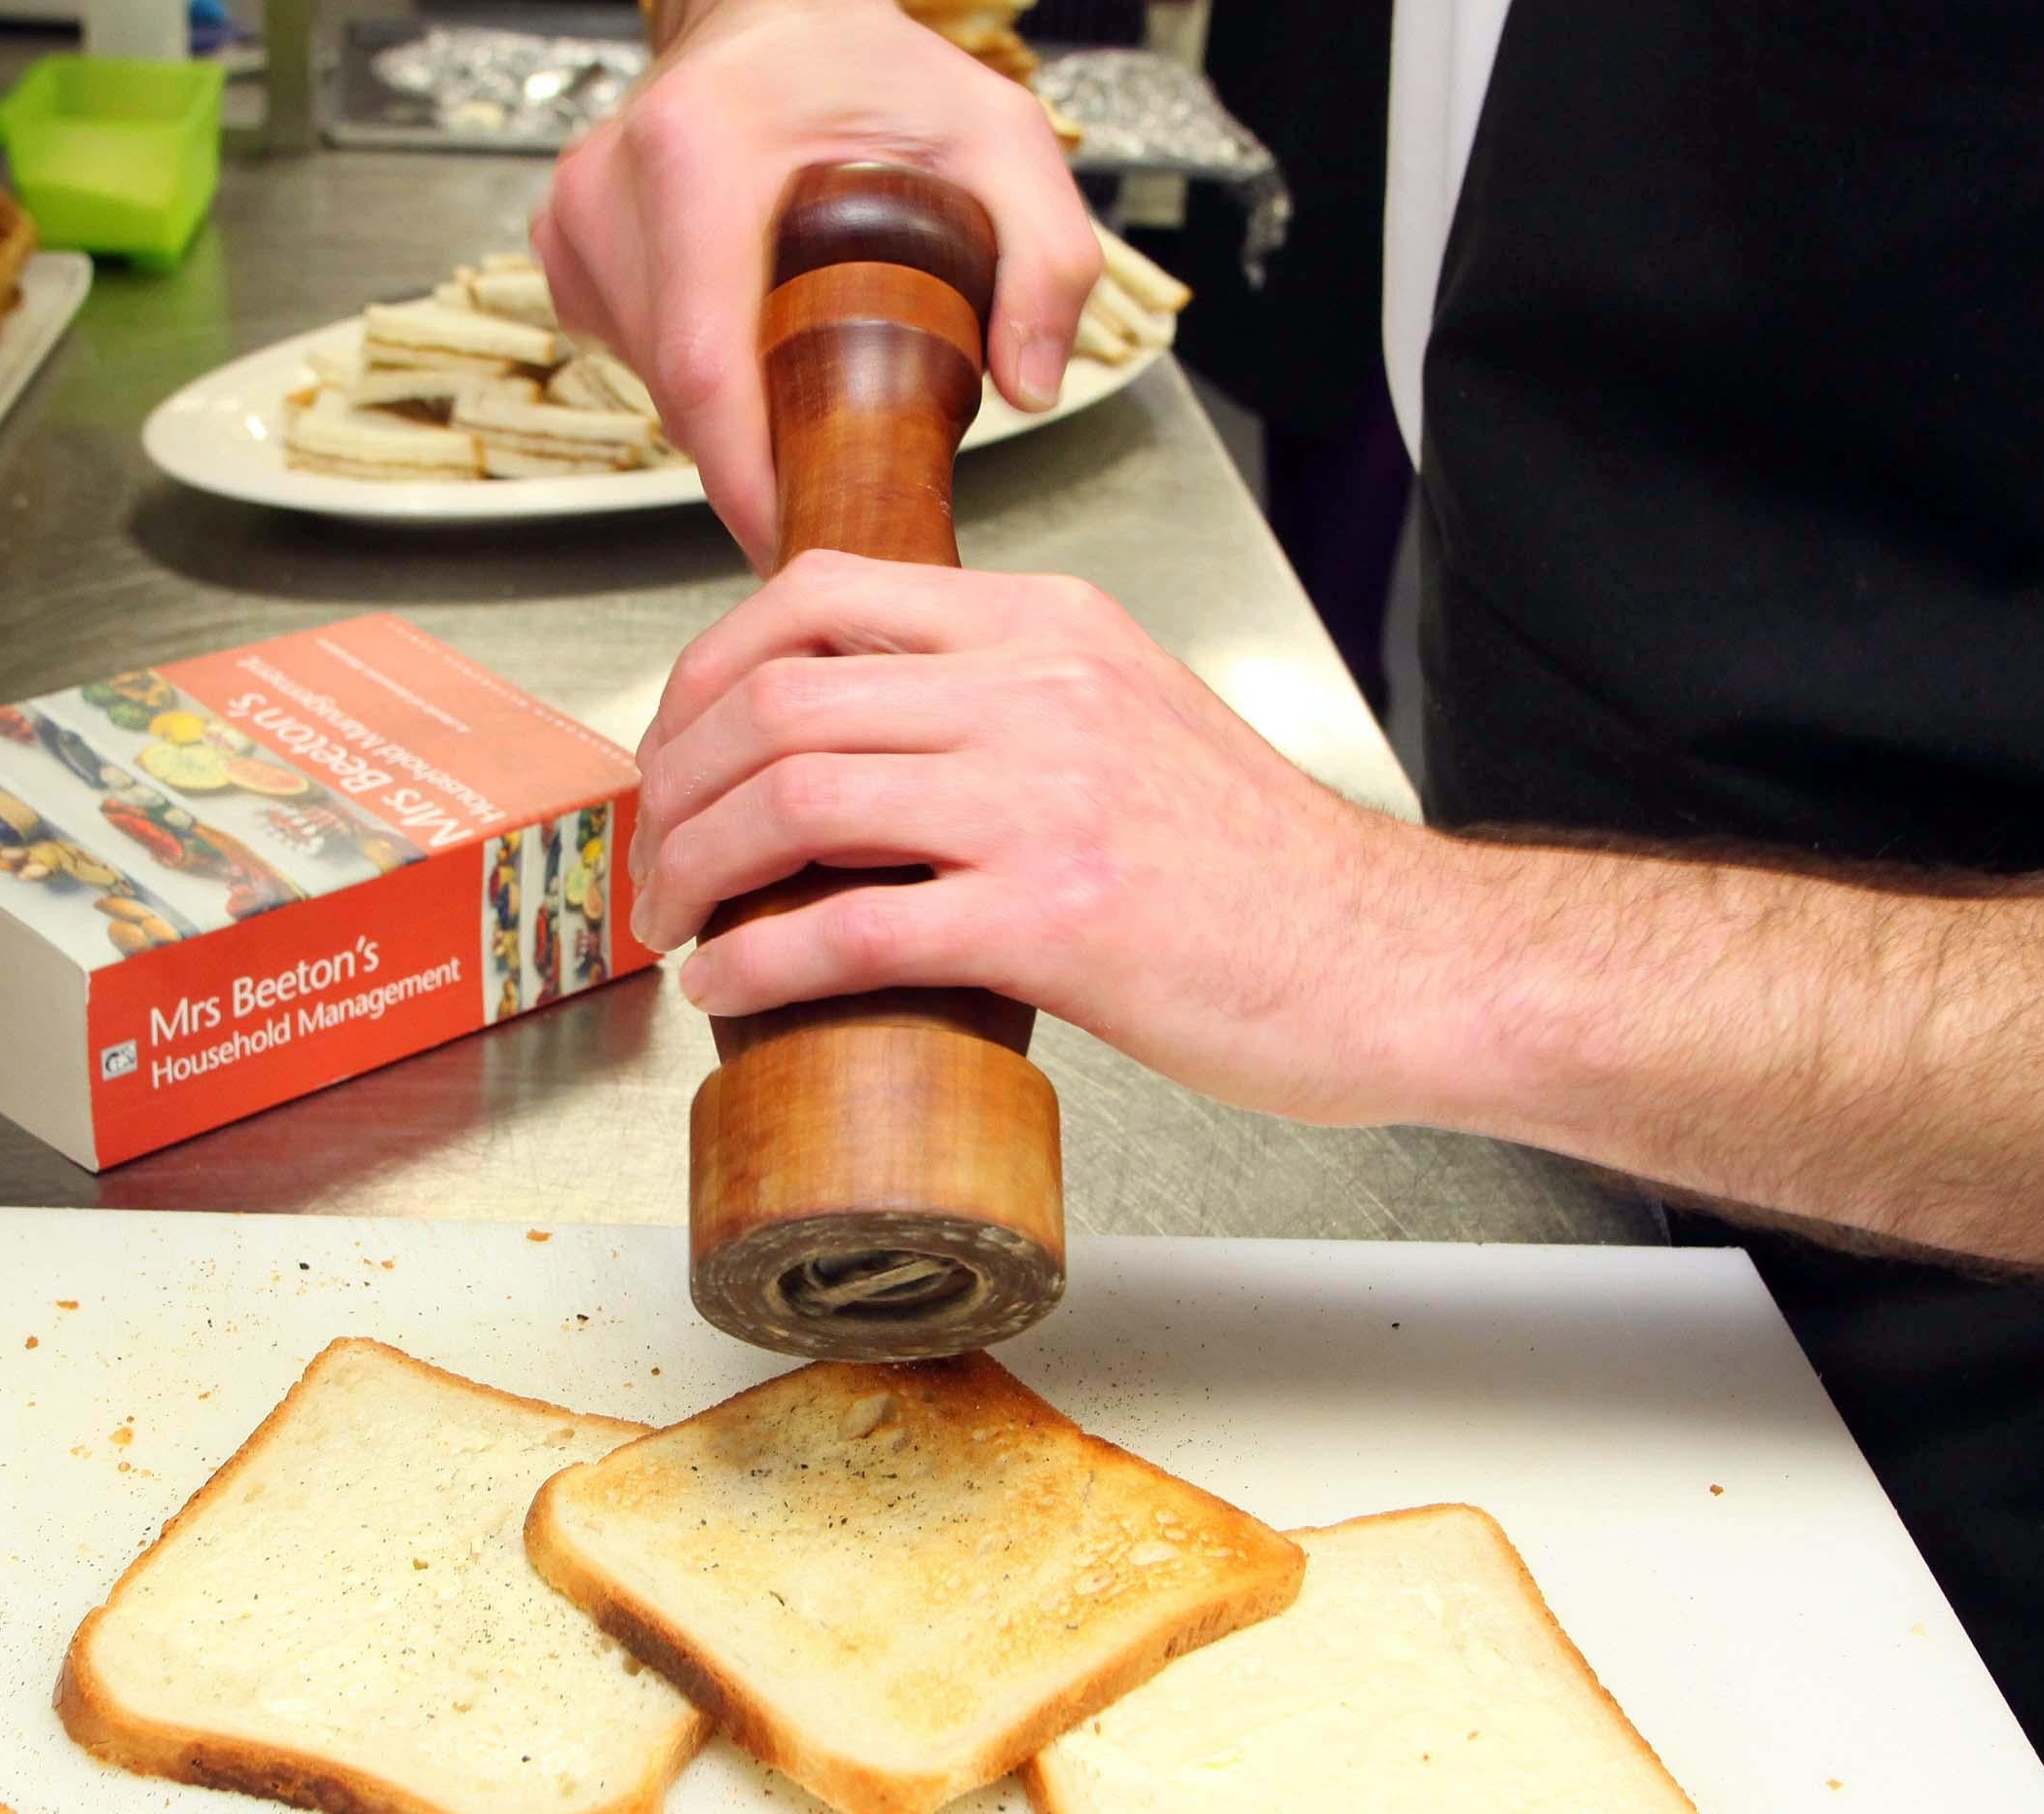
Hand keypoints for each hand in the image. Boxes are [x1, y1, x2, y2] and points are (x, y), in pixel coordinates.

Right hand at [533, 0, 1098, 568]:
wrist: (776, 20)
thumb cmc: (875, 75)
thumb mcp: (1000, 138)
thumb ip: (1048, 256)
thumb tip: (1029, 385)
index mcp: (701, 150)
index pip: (707, 370)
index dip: (751, 482)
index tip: (801, 545)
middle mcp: (615, 185)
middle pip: (683, 397)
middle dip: (763, 458)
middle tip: (847, 473)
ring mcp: (580, 222)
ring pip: (657, 389)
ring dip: (737, 417)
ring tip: (812, 372)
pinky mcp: (567, 252)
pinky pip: (636, 361)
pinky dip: (702, 379)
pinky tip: (756, 329)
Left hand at [628, 553, 1435, 1123]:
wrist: (1391, 962)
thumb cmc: (1264, 876)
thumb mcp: (1131, 723)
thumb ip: (1008, 707)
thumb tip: (865, 756)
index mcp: (1052, 627)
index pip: (821, 593)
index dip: (708, 671)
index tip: (676, 746)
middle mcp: (1040, 689)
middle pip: (778, 696)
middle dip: (677, 785)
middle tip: (653, 857)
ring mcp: (1046, 800)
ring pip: (792, 797)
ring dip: (696, 870)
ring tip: (674, 925)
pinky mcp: (1055, 919)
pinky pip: (850, 928)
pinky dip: (760, 963)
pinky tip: (729, 991)